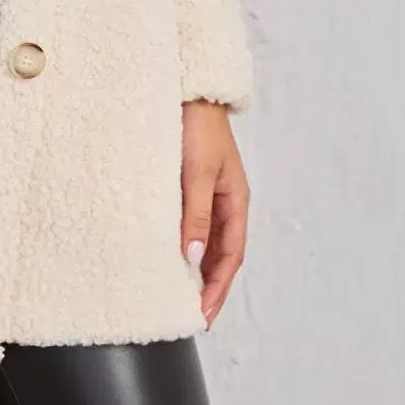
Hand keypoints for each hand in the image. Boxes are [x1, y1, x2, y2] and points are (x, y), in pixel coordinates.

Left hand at [180, 100, 249, 328]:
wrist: (189, 90)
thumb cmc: (196, 127)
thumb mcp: (195, 173)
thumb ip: (195, 216)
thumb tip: (193, 259)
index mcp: (235, 201)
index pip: (230, 257)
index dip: (217, 287)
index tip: (202, 314)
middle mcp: (224, 201)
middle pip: (220, 254)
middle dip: (208, 285)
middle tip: (190, 314)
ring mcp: (208, 193)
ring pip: (205, 240)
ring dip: (196, 267)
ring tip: (179, 293)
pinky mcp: (190, 184)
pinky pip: (191, 223)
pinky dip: (184, 243)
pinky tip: (169, 254)